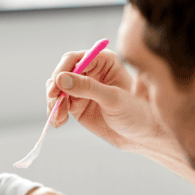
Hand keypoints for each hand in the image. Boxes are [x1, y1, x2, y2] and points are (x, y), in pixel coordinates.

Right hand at [46, 49, 167, 153]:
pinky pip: (58, 103)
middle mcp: (90, 71)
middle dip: (55, 88)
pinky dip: (55, 112)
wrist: (140, 136)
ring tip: (59, 118)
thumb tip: (61, 79)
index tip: (56, 87)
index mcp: (104, 61)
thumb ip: (88, 87)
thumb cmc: (136, 113)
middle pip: (62, 72)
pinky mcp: (76, 103)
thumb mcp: (113, 99)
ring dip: (53, 102)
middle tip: (54, 103)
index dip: (62, 70)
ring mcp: (82, 88)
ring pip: (57, 88)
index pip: (75, 58)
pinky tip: (59, 122)